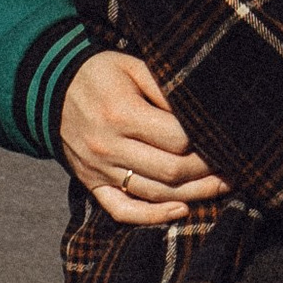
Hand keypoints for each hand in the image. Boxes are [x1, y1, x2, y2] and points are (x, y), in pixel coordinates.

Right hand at [57, 51, 226, 229]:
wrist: (48, 88)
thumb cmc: (100, 74)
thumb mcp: (133, 66)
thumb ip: (166, 88)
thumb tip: (201, 111)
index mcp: (121, 114)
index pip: (177, 138)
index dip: (206, 142)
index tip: (226, 139)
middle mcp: (109, 146)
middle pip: (170, 171)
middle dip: (208, 172)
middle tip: (234, 165)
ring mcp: (99, 170)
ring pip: (154, 193)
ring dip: (193, 194)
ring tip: (222, 187)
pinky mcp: (91, 183)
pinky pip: (122, 210)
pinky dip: (152, 216)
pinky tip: (181, 210)